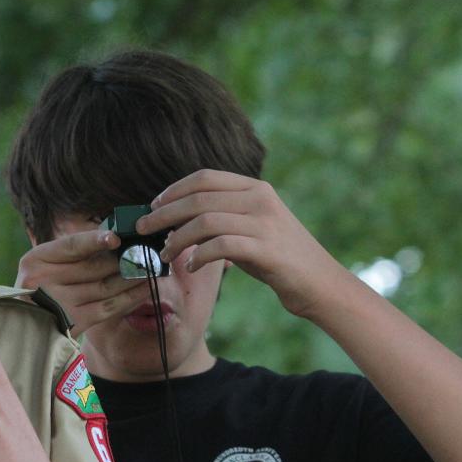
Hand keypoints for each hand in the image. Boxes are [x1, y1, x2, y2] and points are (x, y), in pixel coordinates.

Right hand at [14, 229, 147, 337]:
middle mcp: (45, 280)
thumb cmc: (41, 287)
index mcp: (37, 259)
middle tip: (146, 251)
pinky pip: (109, 308)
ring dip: (132, 277)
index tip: (116, 238)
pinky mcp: (75, 322)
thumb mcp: (45, 264)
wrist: (27, 325)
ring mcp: (61, 303)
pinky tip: (144, 289)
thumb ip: (72, 252)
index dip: (95, 240)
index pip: (71, 246)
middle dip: (123, 258)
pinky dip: (129, 297)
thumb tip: (113, 240)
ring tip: (151, 268)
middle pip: (93, 267)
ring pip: (105, 287)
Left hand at [140, 169, 347, 318]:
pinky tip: (191, 267)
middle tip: (143, 229)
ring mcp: (265, 222)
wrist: (318, 283)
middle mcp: (260, 199)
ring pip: (204, 221)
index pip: (205, 177)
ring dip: (177, 238)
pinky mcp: (266, 249)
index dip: (174, 190)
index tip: (153, 206)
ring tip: (166, 254)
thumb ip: (221, 219)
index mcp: (255, 188)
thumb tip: (176, 221)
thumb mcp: (250, 229)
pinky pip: (220, 246)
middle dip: (164, 214)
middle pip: (198, 198)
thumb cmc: (277, 259)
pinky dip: (199, 256)